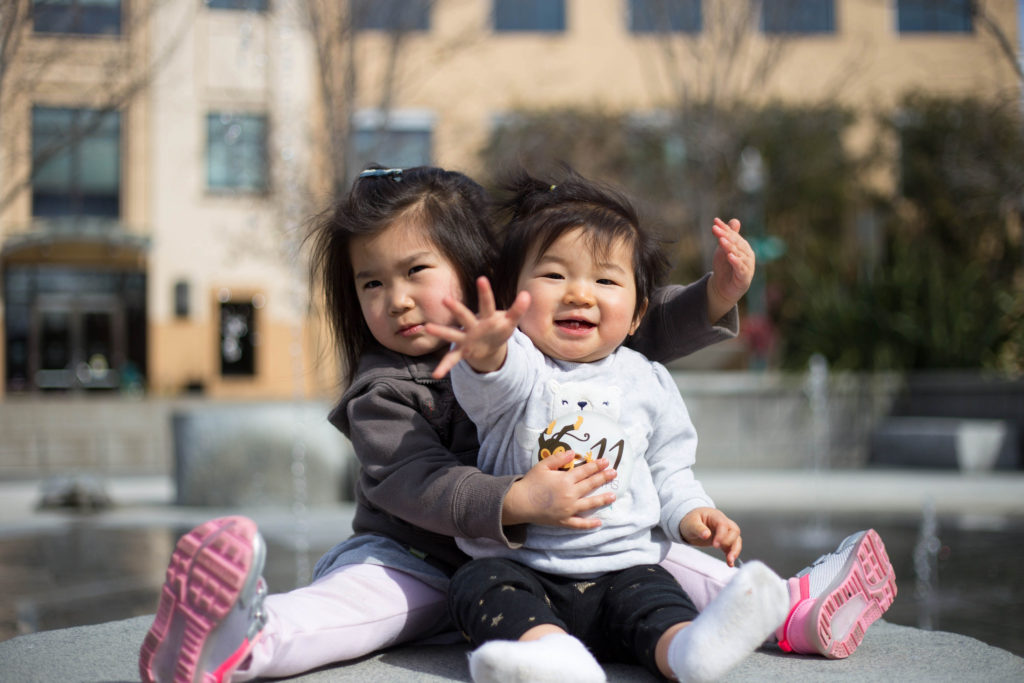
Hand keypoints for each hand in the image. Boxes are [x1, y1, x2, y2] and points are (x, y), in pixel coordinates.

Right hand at [426, 276, 530, 377]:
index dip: (485, 293)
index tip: (481, 279)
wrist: (489, 345)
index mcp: (487, 317)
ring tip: (427, 328)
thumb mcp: (510, 321)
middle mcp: (473, 325)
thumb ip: (518, 310)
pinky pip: (452, 359)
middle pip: (464, 316)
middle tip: (446, 300)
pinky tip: (436, 374)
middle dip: (456, 309)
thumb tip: (527, 294)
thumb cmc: (499, 329)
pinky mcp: (463, 351)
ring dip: (441, 331)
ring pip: (452, 333)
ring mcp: (465, 338)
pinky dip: (444, 366)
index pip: (487, 304)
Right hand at [502, 450, 616, 528]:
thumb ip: (558, 458)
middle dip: (603, 478)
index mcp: (565, 480)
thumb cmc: (530, 483)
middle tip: (614, 473)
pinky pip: (579, 524)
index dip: (596, 466)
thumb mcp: (542, 466)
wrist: (519, 503)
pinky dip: (589, 524)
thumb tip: (573, 453)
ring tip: (613, 496)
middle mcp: (570, 494)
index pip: (585, 471)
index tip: (606, 462)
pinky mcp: (564, 521)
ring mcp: (568, 509)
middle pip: (590, 485)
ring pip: (589, 504)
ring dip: (602, 499)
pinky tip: (599, 522)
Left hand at [679, 507, 742, 566]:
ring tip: (730, 561)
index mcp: (715, 516)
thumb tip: (706, 535)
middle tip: (720, 550)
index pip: (723, 524)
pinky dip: (732, 554)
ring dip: (735, 550)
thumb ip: (698, 528)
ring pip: (736, 539)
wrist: (692, 523)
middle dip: (730, 542)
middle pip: (734, 531)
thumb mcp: (691, 523)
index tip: (715, 545)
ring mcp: (726, 532)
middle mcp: (724, 523)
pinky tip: (730, 563)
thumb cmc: (691, 521)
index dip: (721, 535)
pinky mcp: (725, 541)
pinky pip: (732, 547)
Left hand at [708, 218, 754, 322]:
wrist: (723, 288)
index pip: (733, 235)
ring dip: (730, 247)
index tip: (715, 221)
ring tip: (721, 241)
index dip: (725, 228)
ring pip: (739, 254)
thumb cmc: (725, 267)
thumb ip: (728, 236)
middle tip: (716, 229)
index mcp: (743, 247)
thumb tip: (735, 220)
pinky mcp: (744, 278)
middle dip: (726, 235)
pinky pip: (740, 268)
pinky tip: (730, 256)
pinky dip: (736, 262)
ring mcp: (747, 266)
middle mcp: (747, 255)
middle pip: (736, 243)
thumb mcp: (724, 250)